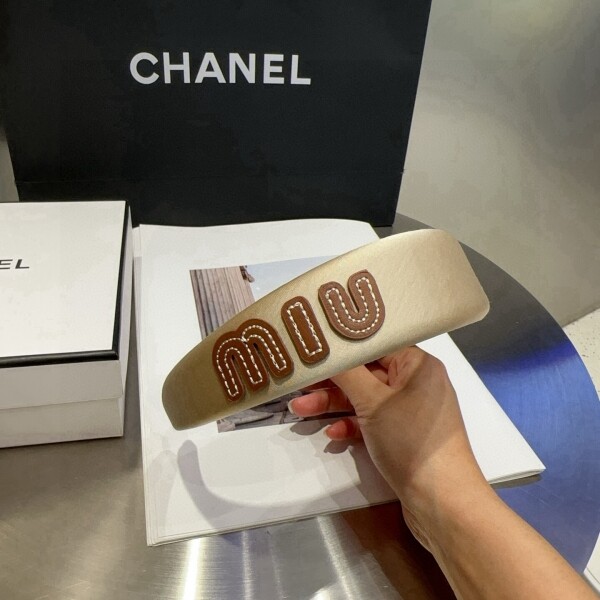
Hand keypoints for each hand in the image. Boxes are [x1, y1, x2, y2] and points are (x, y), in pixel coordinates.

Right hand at [289, 346, 489, 547]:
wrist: (441, 502)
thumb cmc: (411, 441)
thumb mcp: (374, 402)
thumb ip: (347, 373)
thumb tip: (328, 351)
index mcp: (417, 365)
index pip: (375, 345)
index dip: (343, 347)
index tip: (314, 346)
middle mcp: (416, 383)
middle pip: (366, 373)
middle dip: (331, 382)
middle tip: (300, 383)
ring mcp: (410, 412)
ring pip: (365, 400)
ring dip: (334, 405)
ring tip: (301, 410)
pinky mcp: (403, 436)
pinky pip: (372, 422)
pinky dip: (352, 426)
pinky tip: (333, 433)